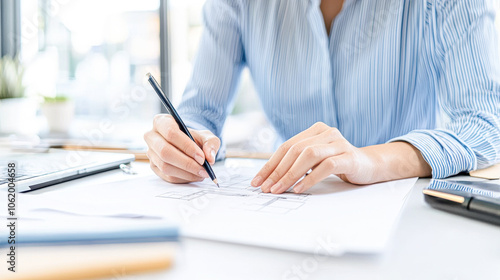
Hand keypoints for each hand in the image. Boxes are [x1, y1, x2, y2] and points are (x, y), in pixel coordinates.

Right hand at [144, 114, 219, 182]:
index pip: (171, 133)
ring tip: (202, 173)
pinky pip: (167, 176)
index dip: (187, 146)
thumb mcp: (206, 136)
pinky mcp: (154, 166)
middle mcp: (151, 136)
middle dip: (187, 163)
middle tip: (203, 170)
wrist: (187, 146)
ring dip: (186, 173)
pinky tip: (194, 176)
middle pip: (165, 152)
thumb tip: (209, 158)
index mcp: (161, 122)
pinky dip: (183, 178)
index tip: (202, 157)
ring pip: (165, 166)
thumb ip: (211, 143)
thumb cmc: (194, 138)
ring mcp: (151, 152)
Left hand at [250, 122, 374, 193]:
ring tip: (278, 189)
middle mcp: (326, 132)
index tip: (258, 180)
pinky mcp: (349, 157)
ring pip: (308, 155)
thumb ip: (298, 162)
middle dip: (276, 171)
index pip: (286, 146)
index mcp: (315, 130)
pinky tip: (299, 189)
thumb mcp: (316, 160)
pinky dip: (310, 179)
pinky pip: (325, 167)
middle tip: (265, 188)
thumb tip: (269, 178)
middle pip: (294, 150)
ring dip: (290, 175)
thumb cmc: (339, 164)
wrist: (371, 166)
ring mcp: (338, 143)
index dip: (270, 164)